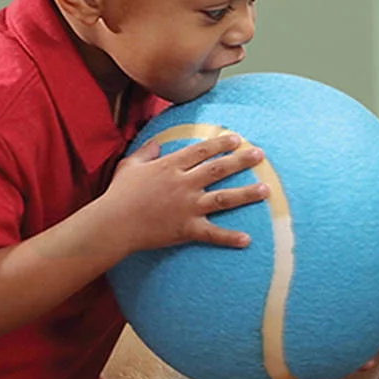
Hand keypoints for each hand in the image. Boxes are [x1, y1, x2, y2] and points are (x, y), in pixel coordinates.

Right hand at [94, 133, 268, 256]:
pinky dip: (229, 238)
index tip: (237, 138)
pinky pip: (212, 234)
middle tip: (260, 154)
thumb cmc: (119, 194)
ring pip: (223, 198)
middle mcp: (183, 184)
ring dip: (246, 194)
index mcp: (170, 167)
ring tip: (266, 190)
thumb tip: (157, 143)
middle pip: (218, 169)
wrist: (112, 224)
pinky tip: (247, 239)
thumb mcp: (130, 166)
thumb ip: (146, 152)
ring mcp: (187, 207)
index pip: (201, 151)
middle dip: (241, 160)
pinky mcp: (187, 228)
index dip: (220, 143)